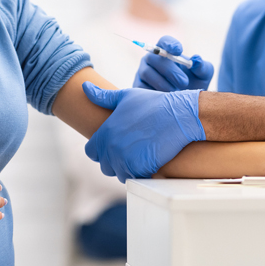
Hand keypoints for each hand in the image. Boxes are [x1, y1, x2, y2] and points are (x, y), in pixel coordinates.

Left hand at [83, 82, 205, 181]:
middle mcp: (112, 148)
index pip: (91, 151)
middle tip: (131, 152)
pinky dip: (141, 173)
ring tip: (141, 157)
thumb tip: (85, 87)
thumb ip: (103, 96)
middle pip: (105, 166)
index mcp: (105, 132)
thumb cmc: (154, 104)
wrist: (180, 115)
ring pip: (120, 174)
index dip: (101, 150)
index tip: (115, 146)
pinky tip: (150, 161)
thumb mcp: (126, 96)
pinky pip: (135, 178)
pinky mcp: (141, 169)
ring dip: (128, 169)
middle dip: (115, 162)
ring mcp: (126, 160)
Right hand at [133, 35, 213, 91]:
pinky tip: (164, 99)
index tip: (179, 51)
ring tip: (176, 93)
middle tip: (184, 82)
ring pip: (147, 73)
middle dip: (169, 70)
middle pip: (154, 57)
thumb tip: (196, 60)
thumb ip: (202, 67)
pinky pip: (141, 88)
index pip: (164, 41)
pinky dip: (154, 93)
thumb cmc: (195, 83)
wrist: (186, 104)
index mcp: (167, 51)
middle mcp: (152, 59)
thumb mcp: (204, 75)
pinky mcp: (138, 87)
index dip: (170, 44)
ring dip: (163, 84)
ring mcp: (143, 72)